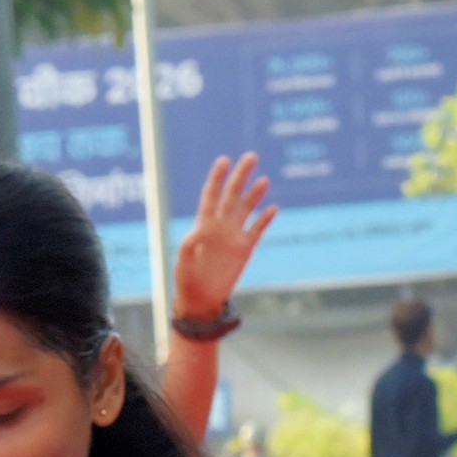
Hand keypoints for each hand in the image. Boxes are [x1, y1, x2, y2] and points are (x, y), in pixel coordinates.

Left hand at [173, 154, 275, 320]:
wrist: (201, 300)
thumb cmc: (187, 281)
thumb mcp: (183, 264)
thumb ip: (187, 247)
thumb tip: (196, 231)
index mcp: (204, 225)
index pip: (211, 195)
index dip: (218, 178)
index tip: (225, 160)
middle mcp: (220, 226)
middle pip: (232, 195)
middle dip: (241, 176)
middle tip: (252, 156)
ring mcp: (234, 236)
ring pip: (247, 209)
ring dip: (255, 194)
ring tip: (264, 179)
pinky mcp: (245, 249)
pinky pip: (257, 230)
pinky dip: (265, 219)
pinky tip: (274, 208)